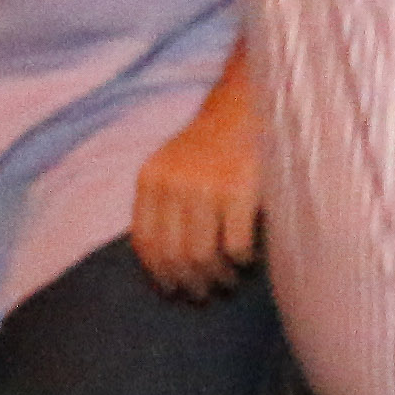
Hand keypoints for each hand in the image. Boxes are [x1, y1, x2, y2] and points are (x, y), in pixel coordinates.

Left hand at [130, 76, 263, 299]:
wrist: (249, 102)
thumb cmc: (212, 142)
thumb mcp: (172, 165)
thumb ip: (162, 204)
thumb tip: (160, 265)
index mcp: (151, 179)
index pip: (146, 243)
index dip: (158, 274)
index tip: (172, 289)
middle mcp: (174, 184)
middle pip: (174, 255)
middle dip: (189, 282)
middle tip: (203, 292)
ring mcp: (207, 187)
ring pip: (203, 255)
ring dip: (215, 277)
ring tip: (226, 282)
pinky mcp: (241, 190)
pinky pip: (235, 245)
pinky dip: (241, 261)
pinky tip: (247, 261)